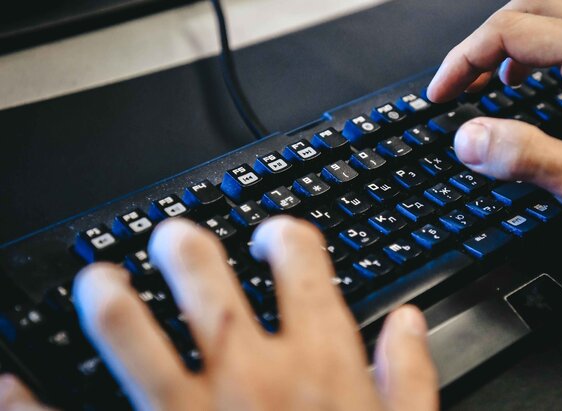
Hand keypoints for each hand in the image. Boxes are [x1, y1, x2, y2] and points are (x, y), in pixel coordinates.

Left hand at [0, 217, 437, 409]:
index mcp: (321, 363)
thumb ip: (410, 377)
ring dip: (108, 302)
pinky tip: (14, 386)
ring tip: (99, 283)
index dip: (283, 235)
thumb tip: (406, 325)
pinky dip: (33, 405)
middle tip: (174, 240)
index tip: (271, 239)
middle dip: (185, 247)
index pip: (300, 262)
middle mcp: (254, 377)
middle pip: (205, 278)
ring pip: (131, 336)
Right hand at [428, 0, 561, 258]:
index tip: (442, 95)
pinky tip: (546, 91)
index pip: (514, 32)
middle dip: (486, 40)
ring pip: (561, 17)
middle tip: (461, 82)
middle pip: (535, 6)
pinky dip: (548, 55)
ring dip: (517, 42)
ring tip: (492, 83)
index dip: (464, 60)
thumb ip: (527, 158)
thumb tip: (470, 137)